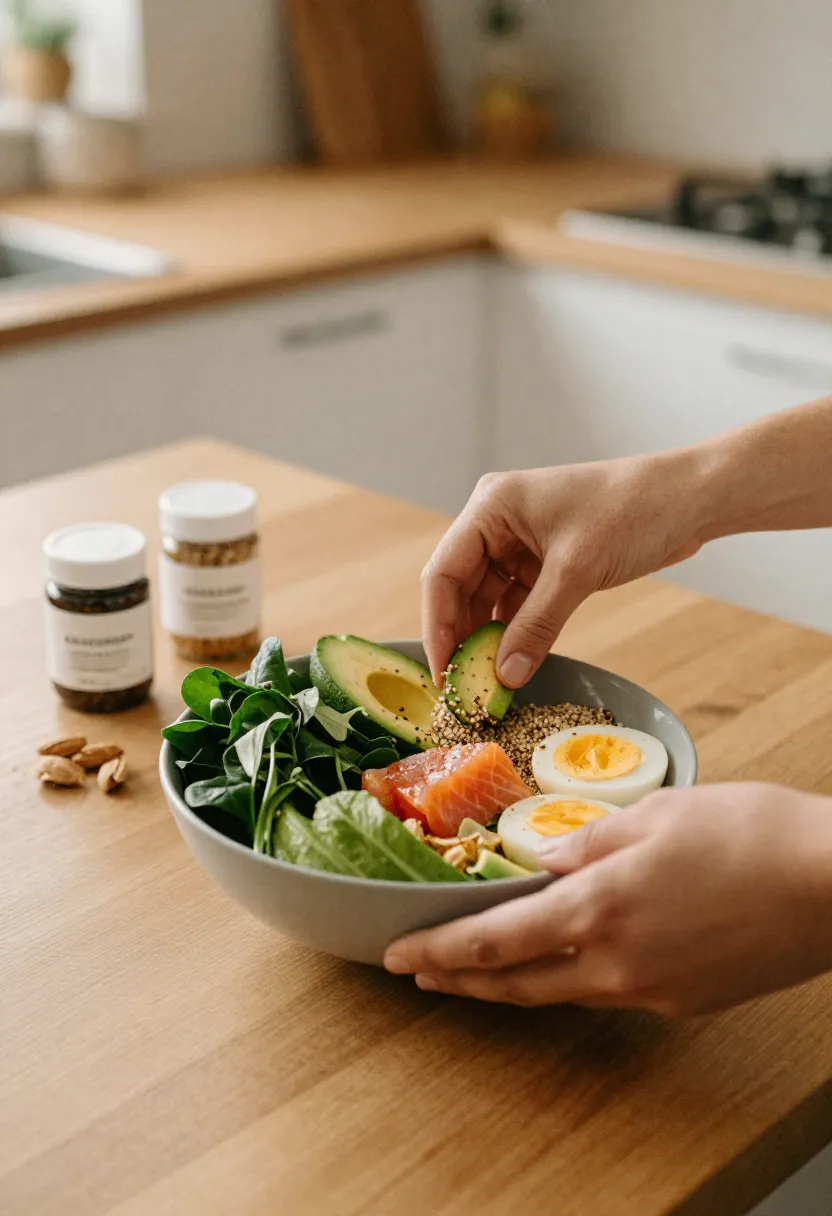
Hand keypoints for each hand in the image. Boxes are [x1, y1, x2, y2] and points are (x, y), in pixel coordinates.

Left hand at [383, 784, 831, 1016]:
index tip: (399, 956)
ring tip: (481, 971)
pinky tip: (572, 957)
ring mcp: (653, 991)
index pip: (495, 941)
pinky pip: (612, 991)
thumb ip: (590, 840)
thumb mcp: (658, 814)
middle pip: (517, 984)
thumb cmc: (749, 833)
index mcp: (599, 908)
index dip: (440, 951)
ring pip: (562, 992)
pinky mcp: (685, 1001)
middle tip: (421, 975)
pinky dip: (575, 977)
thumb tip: (546, 859)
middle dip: (461, 980)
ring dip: (513, 983)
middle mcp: (617, 963)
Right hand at [421, 453, 706, 686]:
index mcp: (491, 506)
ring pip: (487, 599)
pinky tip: (513, 664)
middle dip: (462, 637)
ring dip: (488, 639)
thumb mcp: (577, 571)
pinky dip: (515, 632)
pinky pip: (516, 602)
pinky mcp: (544, 560)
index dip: (438, 626)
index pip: (444, 572)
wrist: (688, 498)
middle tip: (464, 688)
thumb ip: (536, 626)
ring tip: (487, 683)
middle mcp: (497, 521)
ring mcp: (520, 541)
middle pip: (460, 588)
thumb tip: (504, 677)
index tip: (443, 674)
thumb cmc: (632, 510)